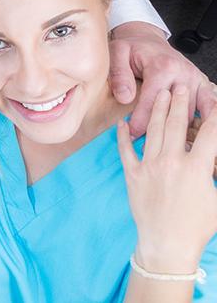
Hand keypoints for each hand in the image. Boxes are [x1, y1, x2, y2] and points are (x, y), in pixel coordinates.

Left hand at [109, 21, 212, 136]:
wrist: (147, 39)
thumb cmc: (132, 48)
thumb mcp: (117, 54)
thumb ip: (119, 75)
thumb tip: (125, 97)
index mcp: (162, 67)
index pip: (153, 102)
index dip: (141, 121)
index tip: (133, 136)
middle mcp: (183, 74)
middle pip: (175, 111)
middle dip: (163, 131)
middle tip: (153, 147)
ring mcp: (195, 80)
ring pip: (193, 113)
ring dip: (185, 131)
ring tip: (175, 146)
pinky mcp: (202, 84)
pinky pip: (210, 105)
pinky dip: (207, 119)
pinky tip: (201, 133)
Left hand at [119, 87, 216, 274]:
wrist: (167, 244)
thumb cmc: (196, 226)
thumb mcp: (216, 196)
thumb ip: (213, 171)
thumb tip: (210, 156)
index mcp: (196, 168)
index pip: (210, 133)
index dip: (214, 114)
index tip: (215, 101)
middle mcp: (171, 162)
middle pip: (177, 124)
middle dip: (180, 102)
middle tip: (182, 86)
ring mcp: (149, 167)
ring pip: (153, 131)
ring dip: (157, 110)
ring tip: (160, 94)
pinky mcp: (133, 175)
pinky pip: (126, 150)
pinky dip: (124, 135)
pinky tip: (123, 122)